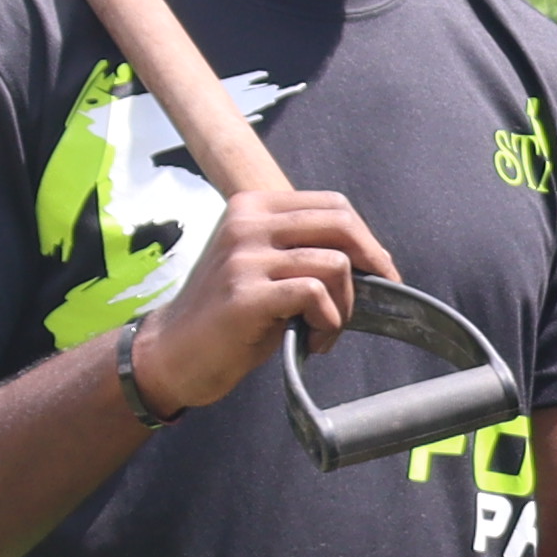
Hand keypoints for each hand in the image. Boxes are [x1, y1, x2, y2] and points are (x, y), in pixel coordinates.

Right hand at [129, 185, 395, 411]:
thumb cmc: (230, 314)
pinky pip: (316, 295)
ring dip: (345, 307)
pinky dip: (329, 322)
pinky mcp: (246, 294)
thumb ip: (304, 248)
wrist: (175, 351)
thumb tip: (372, 257)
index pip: (334, 205)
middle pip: (342, 226)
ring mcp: (244, 257)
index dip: (368, 240)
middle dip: (372, 265)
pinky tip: (313, 341)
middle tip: (373, 301)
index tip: (381, 272)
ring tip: (325, 330)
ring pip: (335, 264)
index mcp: (253, 206)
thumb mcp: (265, 265)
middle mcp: (247, 223)